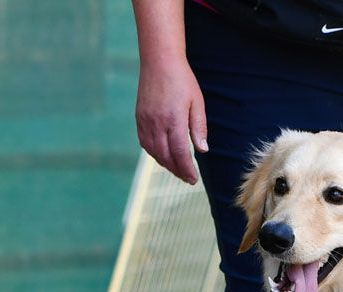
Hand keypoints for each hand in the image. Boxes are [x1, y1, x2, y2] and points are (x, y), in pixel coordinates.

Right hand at [135, 56, 207, 184]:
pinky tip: (163, 156)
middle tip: (187, 178)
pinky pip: (144, 142)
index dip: (186, 168)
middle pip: (166, 155)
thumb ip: (199, 127)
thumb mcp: (197, 103)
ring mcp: (145, 120)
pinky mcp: (139, 117)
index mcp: (173, 120)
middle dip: (177, 170)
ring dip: (165, 164)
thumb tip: (202, 150)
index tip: (193, 179)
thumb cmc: (182, 80)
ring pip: (153, 151)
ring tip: (177, 170)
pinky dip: (154, 153)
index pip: (180, 152)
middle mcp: (157, 122)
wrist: (159, 61)